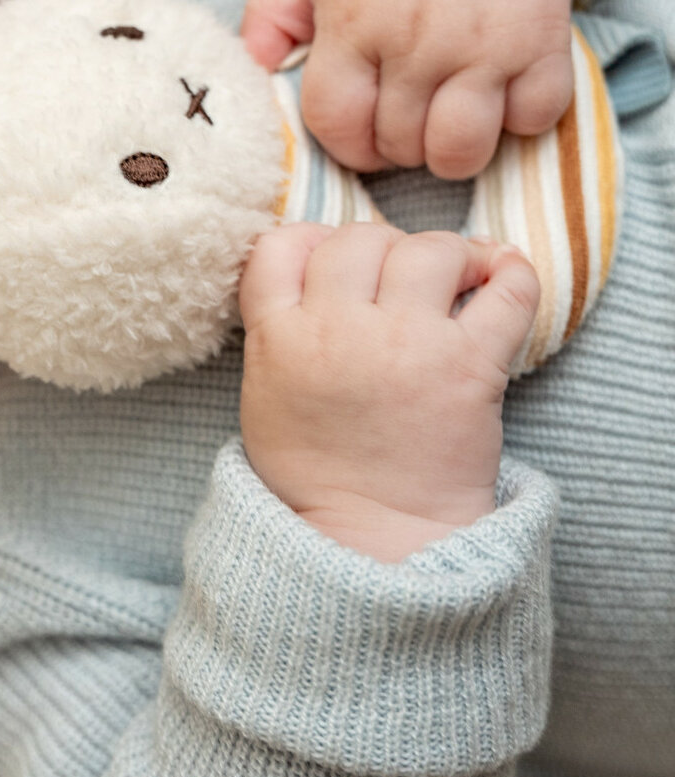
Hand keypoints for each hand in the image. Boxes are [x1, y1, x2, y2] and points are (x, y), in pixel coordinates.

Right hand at [238, 223, 539, 561]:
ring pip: (429, 250)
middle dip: (380, 248)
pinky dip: (512, 272)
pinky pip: (507, 292)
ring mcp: (407, 344)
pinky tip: (503, 272)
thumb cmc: (317, 470)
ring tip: (453, 277)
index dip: (310, 240)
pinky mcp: (471, 367)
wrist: (375, 537)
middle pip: (359, 238)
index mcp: (279, 337)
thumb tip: (313, 261)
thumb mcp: (263, 392)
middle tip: (397, 278)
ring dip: (445, 254)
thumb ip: (278, 326)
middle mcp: (339, 330)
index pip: (282, 245)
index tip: (332, 260)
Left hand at [242, 0, 583, 178]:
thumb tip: (256, 66)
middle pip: (399, 145)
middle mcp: (418, 43)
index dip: (344, 141)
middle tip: (402, 112)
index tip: (359, 128)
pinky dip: (519, 118)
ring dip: (450, 148)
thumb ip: (272, 15)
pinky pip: (535, 119)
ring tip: (446, 115)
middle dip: (394, 143)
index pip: (337, 124)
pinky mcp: (543, 40)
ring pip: (462, 151)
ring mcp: (485, 46)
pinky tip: (499, 89)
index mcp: (353, 25)